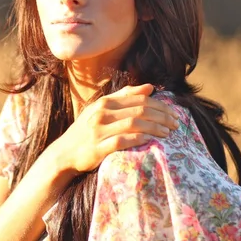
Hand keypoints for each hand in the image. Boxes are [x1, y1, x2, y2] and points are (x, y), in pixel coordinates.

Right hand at [51, 83, 179, 173]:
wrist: (64, 153)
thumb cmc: (86, 130)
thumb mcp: (102, 109)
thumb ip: (124, 97)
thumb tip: (150, 87)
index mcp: (105, 102)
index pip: (138, 99)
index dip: (159, 105)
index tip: (173, 113)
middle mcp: (101, 113)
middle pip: (139, 110)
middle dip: (161, 116)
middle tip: (175, 124)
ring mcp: (99, 130)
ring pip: (133, 124)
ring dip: (154, 127)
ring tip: (168, 133)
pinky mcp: (97, 147)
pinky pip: (121, 141)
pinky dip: (137, 139)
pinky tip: (150, 140)